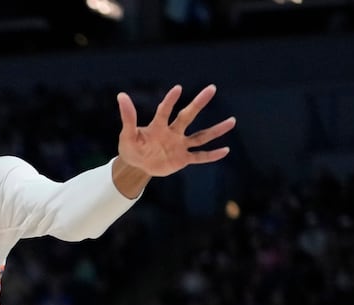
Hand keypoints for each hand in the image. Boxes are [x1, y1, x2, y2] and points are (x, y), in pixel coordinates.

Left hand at [116, 84, 235, 176]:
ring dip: (215, 130)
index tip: (178, 89)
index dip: (170, 101)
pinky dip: (211, 155)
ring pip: (200, 136)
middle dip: (198, 103)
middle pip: (187, 116)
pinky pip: (199, 157)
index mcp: (158, 126)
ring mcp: (179, 145)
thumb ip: (128, 117)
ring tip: (232, 121)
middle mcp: (172, 132)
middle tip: (211, 88)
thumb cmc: (131, 147)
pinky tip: (226, 150)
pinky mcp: (182, 159)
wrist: (137, 165)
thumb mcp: (127, 135)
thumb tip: (121, 95)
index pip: (164, 111)